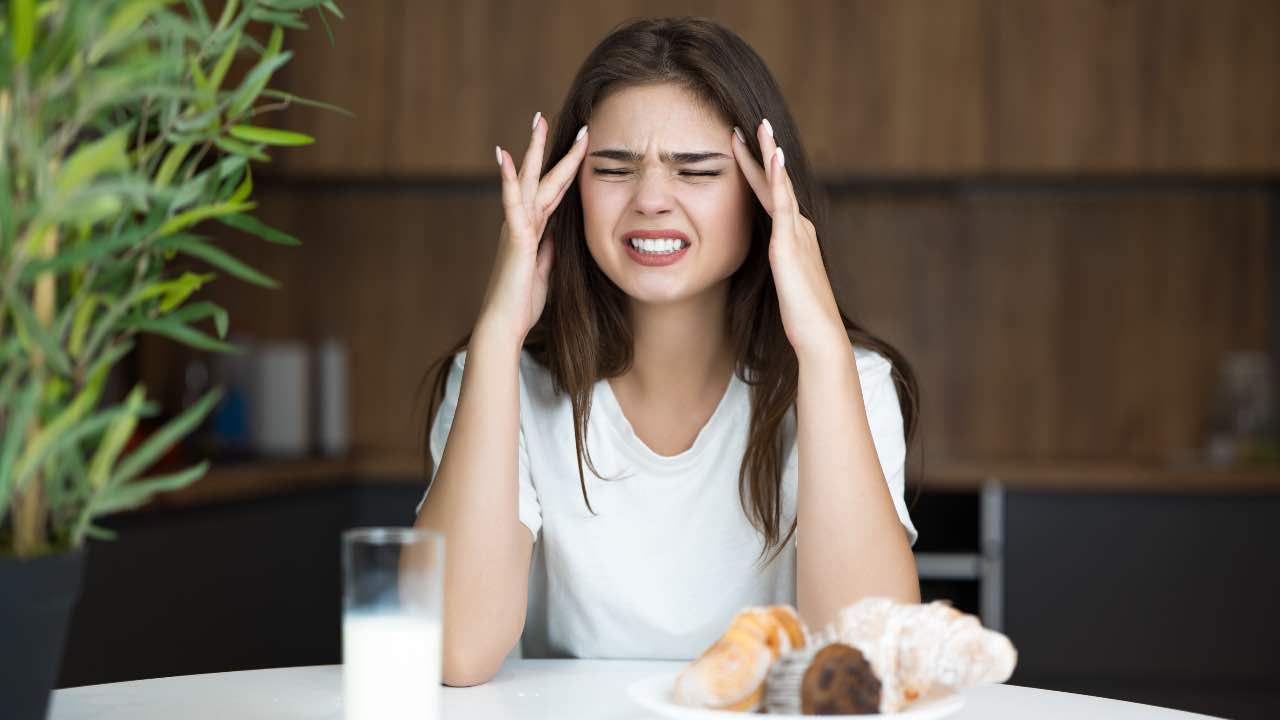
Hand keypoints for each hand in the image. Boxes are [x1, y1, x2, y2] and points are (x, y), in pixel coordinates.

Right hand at [477, 113, 588, 343]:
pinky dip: (509, 179)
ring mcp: (517, 226)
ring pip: (528, 181)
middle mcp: (524, 221)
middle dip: (549, 148)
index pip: (555, 190)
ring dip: (532, 151)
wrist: (506, 322)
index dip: (568, 167)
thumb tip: (559, 232)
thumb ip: (551, 248)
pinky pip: (511, 203)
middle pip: (541, 177)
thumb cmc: (523, 300)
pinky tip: (505, 156)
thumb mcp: (546, 270)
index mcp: (535, 228)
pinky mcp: (515, 237)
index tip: (581, 144)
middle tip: (551, 117)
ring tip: (536, 122)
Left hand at [731, 120, 846, 359]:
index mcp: (794, 237)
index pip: (772, 197)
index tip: (744, 147)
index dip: (759, 171)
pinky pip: (783, 205)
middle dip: (765, 152)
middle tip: (753, 123)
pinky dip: (778, 179)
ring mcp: (796, 234)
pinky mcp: (790, 245)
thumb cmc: (800, 318)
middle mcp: (799, 229)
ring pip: (781, 186)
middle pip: (777, 183)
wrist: (818, 336)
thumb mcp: (782, 284)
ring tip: (762, 127)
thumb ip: (775, 267)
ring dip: (771, 154)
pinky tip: (774, 157)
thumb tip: (765, 264)